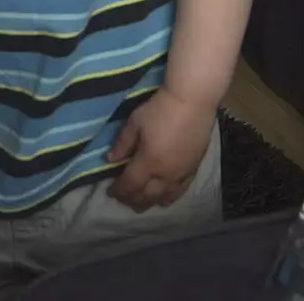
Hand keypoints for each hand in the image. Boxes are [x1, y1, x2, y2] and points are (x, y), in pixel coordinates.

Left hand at [105, 87, 215, 211]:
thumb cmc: (160, 109)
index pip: (130, 185)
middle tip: (123, 198)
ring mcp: (181, 174)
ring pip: (163, 197)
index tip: (110, 191)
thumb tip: (110, 159)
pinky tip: (164, 198)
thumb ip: (122, 143)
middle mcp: (165, 174)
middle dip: (132, 199)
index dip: (119, 191)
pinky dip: (169, 197)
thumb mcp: (135, 122)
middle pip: (146, 195)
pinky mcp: (193, 169)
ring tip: (141, 203)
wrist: (193, 101)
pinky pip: (180, 191)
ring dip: (150, 202)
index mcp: (148, 162)